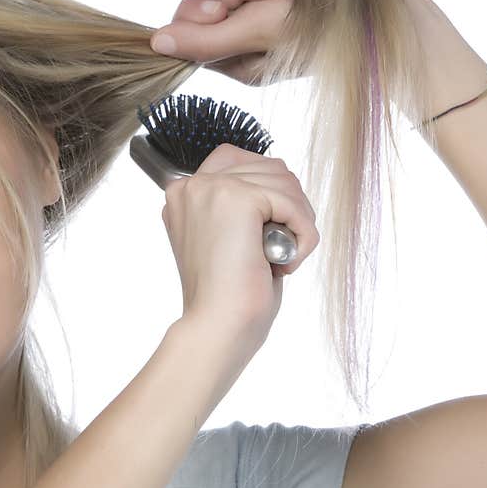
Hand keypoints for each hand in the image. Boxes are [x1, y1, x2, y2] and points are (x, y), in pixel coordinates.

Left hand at [149, 0, 335, 84]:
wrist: (392, 21)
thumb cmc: (325, 38)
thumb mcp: (259, 38)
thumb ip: (207, 40)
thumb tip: (158, 41)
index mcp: (231, 54)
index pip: (191, 21)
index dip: (200, 8)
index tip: (221, 10)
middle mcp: (245, 29)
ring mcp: (269, 4)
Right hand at [162, 142, 318, 359]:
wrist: (217, 326)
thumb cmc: (224, 298)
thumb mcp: (224, 240)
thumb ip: (238, 207)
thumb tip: (277, 183)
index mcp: (182, 196)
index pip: (235, 161)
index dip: (265, 191)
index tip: (267, 232)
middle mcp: (190, 186)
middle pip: (266, 166)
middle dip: (287, 205)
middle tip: (282, 248)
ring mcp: (211, 188)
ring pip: (284, 181)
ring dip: (298, 221)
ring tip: (283, 258)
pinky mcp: (238, 198)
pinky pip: (293, 203)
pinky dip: (303, 234)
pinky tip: (287, 262)